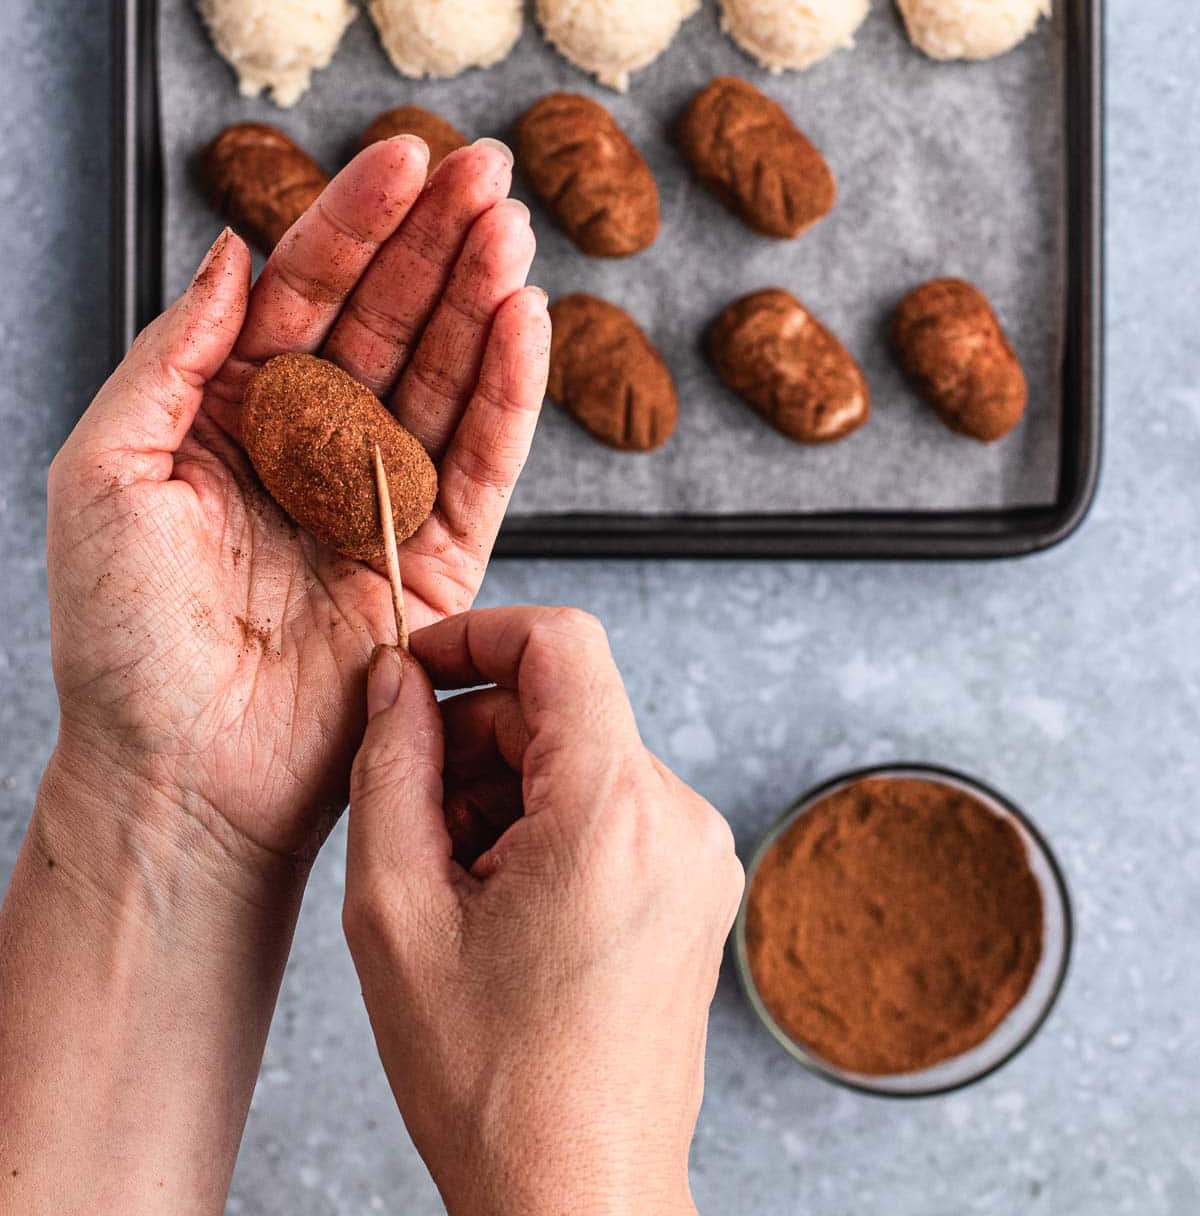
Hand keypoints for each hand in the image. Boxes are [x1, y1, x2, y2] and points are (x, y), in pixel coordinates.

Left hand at [46, 138, 548, 871]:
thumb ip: (173, 354)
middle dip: (438, 239)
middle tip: (489, 168)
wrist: (177, 775)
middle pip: (390, 315)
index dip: (355, 221)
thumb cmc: (120, 637)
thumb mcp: (103, 471)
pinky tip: (529, 323)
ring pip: (444, 372)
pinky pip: (482, 461)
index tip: (404, 157)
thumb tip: (236, 249)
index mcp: (233, 410)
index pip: (306, 291)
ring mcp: (380, 494)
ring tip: (514, 229)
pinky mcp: (438, 555)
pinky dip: (509, 393)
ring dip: (482, 297)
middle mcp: (314, 439)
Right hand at [343, 608, 744, 1215]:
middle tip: (408, 817)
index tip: (415, 669)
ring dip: (504, 788)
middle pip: (563, 707)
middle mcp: (679, 818)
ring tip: (452, 881)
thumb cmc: (493, 1081)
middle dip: (473, 738)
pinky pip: (614, 806)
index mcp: (615, 810)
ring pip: (583, 758)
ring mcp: (699, 854)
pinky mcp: (698, 886)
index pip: (562, 643)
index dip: (477, 636)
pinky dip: (548, 823)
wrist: (576, 1195)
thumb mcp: (397, 911)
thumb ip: (390, 769)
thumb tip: (395, 681)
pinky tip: (499, 899)